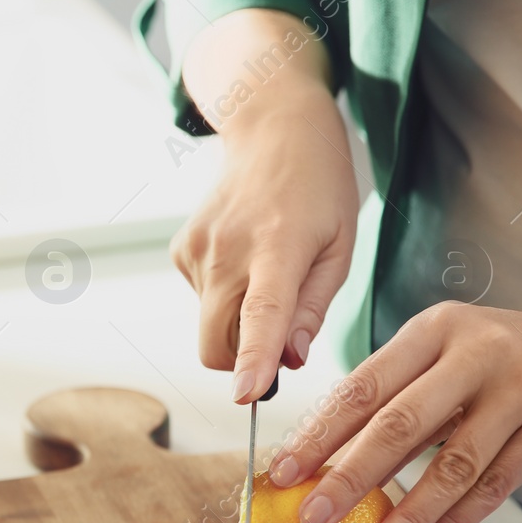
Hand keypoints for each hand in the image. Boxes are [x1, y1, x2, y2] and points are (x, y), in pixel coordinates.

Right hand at [172, 12, 359, 402]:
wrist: (271, 128)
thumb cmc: (318, 186)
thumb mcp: (340, 245)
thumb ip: (313, 307)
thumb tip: (290, 359)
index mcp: (279, 244)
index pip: (262, 312)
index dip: (254, 358)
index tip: (245, 394)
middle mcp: (229, 249)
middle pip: (217, 343)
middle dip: (242, 360)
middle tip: (280, 340)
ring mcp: (197, 250)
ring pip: (210, 325)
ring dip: (238, 320)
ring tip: (267, 269)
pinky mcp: (181, 251)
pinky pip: (202, 301)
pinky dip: (225, 296)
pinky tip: (244, 256)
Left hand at [267, 298, 521, 522]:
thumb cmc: (506, 356)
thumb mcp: (448, 352)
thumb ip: (396, 394)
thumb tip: (322, 456)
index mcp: (432, 331)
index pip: (361, 386)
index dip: (317, 434)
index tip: (280, 473)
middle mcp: (474, 352)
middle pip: (399, 425)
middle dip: (347, 478)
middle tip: (309, 519)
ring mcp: (520, 387)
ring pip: (451, 464)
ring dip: (404, 517)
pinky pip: (497, 485)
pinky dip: (456, 522)